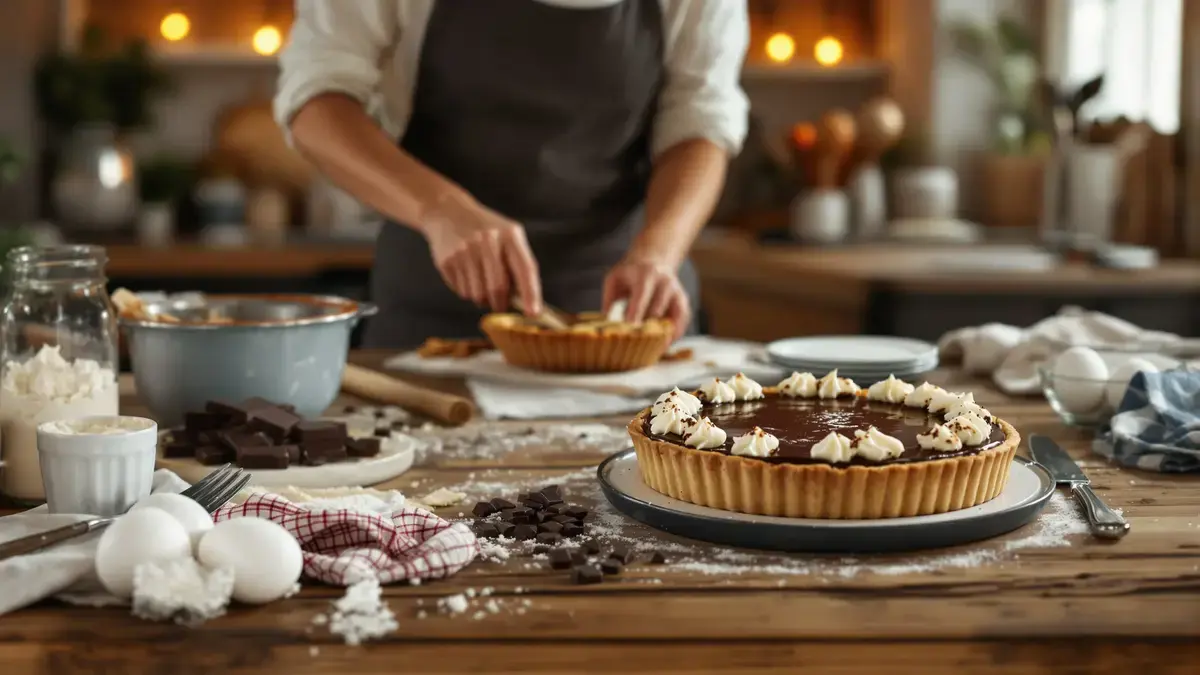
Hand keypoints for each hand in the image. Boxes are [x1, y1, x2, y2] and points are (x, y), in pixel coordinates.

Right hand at [419, 193, 541, 313]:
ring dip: (483, 299)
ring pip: (478, 295)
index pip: (525, 269)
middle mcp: (487, 241)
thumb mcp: (508, 236)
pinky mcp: (447, 261)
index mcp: (509, 235)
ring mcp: (465, 251)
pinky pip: (462, 292)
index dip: (531, 294)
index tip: (533, 313)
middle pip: (498, 288)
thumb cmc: (486, 230)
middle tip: (501, 305)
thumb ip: (518, 264)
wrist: (447, 213)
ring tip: (481, 282)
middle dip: (501, 304)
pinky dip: (468, 291)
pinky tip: (466, 274)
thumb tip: (526, 302)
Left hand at [602, 256, 689, 341]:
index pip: (641, 297)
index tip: (629, 330)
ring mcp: (677, 292)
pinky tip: (664, 343)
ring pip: (675, 317)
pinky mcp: (683, 300)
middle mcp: (665, 282)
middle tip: (637, 345)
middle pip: (658, 310)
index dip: (635, 315)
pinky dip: (675, 333)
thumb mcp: (614, 278)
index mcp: (646, 275)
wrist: (654, 258)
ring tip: (654, 350)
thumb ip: (609, 299)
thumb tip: (607, 323)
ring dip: (665, 335)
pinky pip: (683, 320)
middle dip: (648, 328)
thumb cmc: (630, 272)